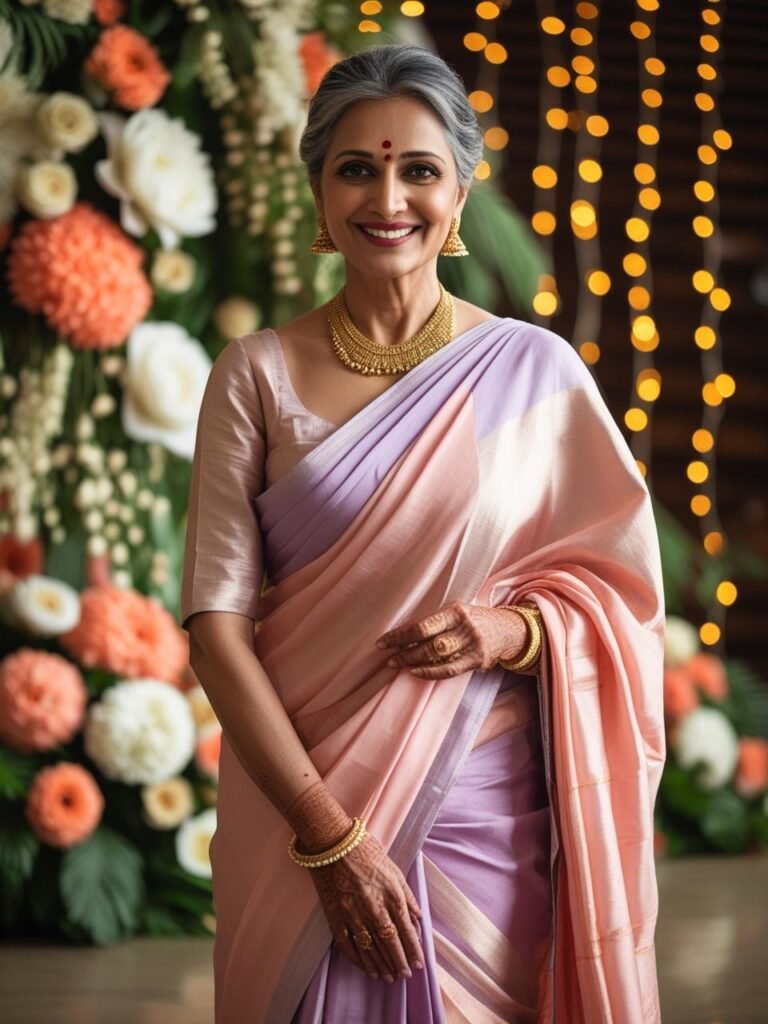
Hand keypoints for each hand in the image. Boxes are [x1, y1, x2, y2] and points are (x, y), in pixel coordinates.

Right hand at [311, 832, 424, 982]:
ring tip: (388, 977)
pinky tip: (365, 967)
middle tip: (405, 976)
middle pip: (389, 942)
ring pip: (369, 947)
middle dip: (399, 961)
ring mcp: (353, 913)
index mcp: (391, 894)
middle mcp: (374, 907)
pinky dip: (357, 959)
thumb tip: (418, 917)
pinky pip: (347, 943)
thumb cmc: (366, 852)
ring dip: (380, 964)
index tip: (419, 964)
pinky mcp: (335, 915)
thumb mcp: (394, 869)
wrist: (333, 843)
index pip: (406, 929)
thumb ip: (407, 895)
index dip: (413, 949)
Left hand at [375, 599, 528, 678]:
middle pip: (428, 641)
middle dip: (404, 650)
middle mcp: (464, 626)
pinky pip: (449, 670)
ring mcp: (472, 644)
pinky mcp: (477, 660)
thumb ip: (434, 620)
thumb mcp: (457, 612)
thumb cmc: (474, 620)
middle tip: (387, 657)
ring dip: (414, 661)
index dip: (400, 635)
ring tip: (397, 663)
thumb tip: (402, 634)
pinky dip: (430, 672)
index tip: (382, 641)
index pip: (422, 625)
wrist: (508, 630)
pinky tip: (416, 672)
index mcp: (456, 610)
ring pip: (437, 655)